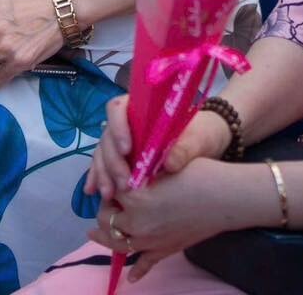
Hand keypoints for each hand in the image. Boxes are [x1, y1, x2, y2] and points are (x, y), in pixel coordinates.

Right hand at [86, 101, 230, 202]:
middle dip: (112, 161)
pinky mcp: (125, 158)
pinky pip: (106, 165)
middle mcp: (126, 122)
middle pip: (107, 135)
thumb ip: (184, 148)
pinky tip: (94, 192)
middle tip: (124, 184)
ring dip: (103, 173)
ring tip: (108, 195)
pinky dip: (99, 177)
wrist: (209, 144)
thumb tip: (169, 165)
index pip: (118, 109)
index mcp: (140, 107)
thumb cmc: (201, 134)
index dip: (117, 128)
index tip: (127, 149)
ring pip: (103, 152)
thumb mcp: (198, 139)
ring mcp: (123, 140)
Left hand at [92, 158, 244, 282]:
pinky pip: (146, 264)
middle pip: (107, 221)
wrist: (225, 197)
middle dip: (103, 210)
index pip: (108, 191)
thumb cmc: (195, 173)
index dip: (108, 182)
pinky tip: (130, 277)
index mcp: (133, 198)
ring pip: (119, 244)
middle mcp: (138, 223)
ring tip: (93, 233)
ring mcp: (152, 241)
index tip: (109, 177)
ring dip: (105, 239)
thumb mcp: (159, 164)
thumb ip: (138, 171)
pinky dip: (136, 270)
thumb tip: (123, 171)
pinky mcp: (166, 251)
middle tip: (106, 200)